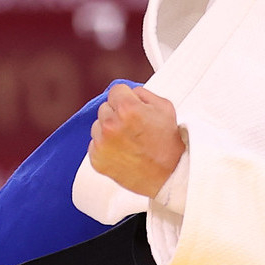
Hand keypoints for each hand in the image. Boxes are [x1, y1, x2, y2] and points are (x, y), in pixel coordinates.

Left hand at [88, 84, 185, 198]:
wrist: (169, 174)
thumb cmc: (168, 142)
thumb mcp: (164, 107)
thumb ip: (142, 93)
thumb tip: (128, 92)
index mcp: (127, 108)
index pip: (115, 90)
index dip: (127, 98)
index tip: (133, 108)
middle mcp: (110, 124)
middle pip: (105, 107)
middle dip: (117, 114)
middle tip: (133, 127)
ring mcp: (102, 143)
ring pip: (97, 126)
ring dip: (109, 130)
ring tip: (128, 141)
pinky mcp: (97, 159)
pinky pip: (95, 144)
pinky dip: (106, 147)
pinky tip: (122, 151)